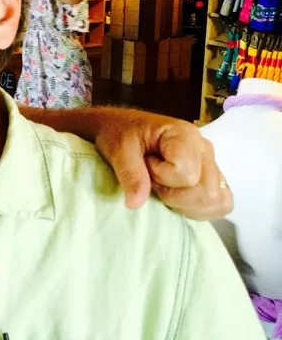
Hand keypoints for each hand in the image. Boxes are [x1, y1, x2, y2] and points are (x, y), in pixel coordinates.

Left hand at [94, 109, 231, 219]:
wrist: (123, 130)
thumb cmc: (121, 134)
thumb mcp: (119, 149)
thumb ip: (130, 174)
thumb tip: (136, 203)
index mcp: (185, 135)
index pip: (186, 174)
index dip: (160, 177)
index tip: (145, 163)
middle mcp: (205, 149)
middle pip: (206, 192)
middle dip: (174, 195)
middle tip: (153, 179)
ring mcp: (211, 164)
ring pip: (217, 201)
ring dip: (186, 204)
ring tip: (165, 187)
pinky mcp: (212, 178)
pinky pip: (220, 204)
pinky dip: (199, 209)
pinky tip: (178, 198)